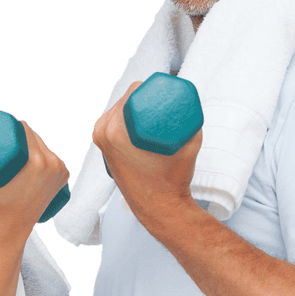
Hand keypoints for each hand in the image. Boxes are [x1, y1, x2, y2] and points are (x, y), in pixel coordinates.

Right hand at [0, 120, 69, 235]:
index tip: (3, 126)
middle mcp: (52, 164)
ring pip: (46, 148)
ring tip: (19, 146)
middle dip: (23, 135)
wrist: (7, 229)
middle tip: (8, 137)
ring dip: (34, 145)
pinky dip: (47, 156)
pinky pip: (54, 160)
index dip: (13, 124)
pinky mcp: (63, 180)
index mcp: (36, 160)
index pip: (25, 129)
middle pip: (37, 137)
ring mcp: (60, 173)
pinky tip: (37, 154)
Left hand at [92, 83, 201, 227]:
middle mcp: (102, 133)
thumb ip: (193, 120)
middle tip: (165, 103)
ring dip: (136, 107)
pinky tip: (139, 118)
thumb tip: (193, 103)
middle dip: (145, 97)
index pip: (133, 92)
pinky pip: (114, 123)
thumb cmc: (171, 180)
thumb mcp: (188, 144)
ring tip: (156, 111)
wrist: (160, 208)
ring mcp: (100, 141)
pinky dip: (126, 118)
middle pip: (125, 100)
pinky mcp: (104, 149)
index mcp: (115, 129)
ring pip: (120, 111)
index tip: (167, 93)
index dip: (151, 87)